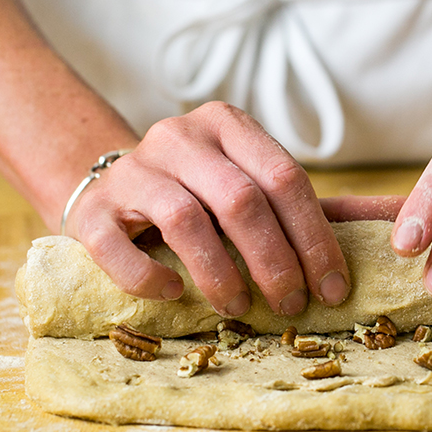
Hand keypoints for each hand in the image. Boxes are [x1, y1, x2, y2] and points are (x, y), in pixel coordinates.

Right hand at [63, 102, 351, 317]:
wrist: (109, 189)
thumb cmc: (194, 195)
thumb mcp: (240, 182)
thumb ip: (282, 210)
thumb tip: (339, 272)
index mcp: (228, 124)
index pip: (285, 178)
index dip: (315, 238)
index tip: (333, 287)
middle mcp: (180, 137)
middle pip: (242, 200)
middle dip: (276, 261)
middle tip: (292, 305)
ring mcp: (132, 170)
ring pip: (186, 220)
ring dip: (222, 274)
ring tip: (240, 307)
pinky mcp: (92, 210)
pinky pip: (118, 248)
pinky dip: (149, 277)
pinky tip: (174, 292)